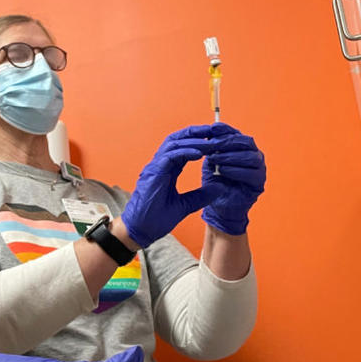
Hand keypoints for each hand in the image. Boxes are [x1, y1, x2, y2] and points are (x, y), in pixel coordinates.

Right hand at [121, 126, 227, 248]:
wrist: (140, 231)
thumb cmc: (156, 219)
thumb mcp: (185, 206)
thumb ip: (200, 195)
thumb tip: (219, 188)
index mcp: (166, 170)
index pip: (182, 148)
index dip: (198, 141)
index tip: (214, 139)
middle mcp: (159, 165)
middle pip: (177, 139)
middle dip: (196, 133)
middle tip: (214, 130)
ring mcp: (155, 167)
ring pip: (174, 144)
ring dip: (193, 140)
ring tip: (211, 141)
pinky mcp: (153, 173)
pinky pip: (170, 156)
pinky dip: (185, 152)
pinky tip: (200, 153)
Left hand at [200, 123, 265, 235]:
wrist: (218, 206)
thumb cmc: (215, 181)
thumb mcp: (211, 161)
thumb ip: (213, 147)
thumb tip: (209, 131)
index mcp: (243, 148)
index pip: (237, 133)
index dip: (226, 129)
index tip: (212, 128)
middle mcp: (254, 155)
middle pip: (246, 142)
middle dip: (227, 142)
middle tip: (212, 144)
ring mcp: (259, 168)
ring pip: (251, 156)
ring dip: (230, 156)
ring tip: (214, 158)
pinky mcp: (259, 183)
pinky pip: (252, 173)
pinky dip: (236, 170)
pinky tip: (222, 170)